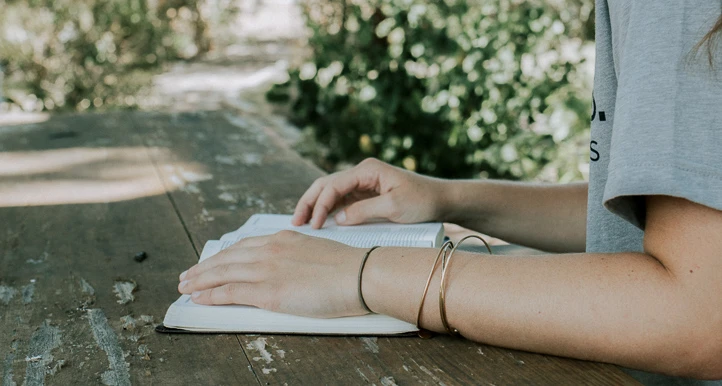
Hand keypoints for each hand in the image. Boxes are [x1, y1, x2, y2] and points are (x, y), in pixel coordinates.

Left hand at [178, 231, 367, 317]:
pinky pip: (231, 292)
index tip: (212, 261)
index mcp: (283, 238)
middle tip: (187, 274)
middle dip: (204, 267)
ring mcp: (268, 270)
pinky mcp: (269, 292)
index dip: (224, 255)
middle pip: (227, 258)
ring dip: (200, 280)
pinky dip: (211, 295)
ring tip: (185, 286)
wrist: (360, 274)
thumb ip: (297, 256)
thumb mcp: (317, 251)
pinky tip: (200, 297)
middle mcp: (270, 250)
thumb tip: (288, 269)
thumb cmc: (348, 267)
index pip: (244, 246)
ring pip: (223, 273)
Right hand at [293, 158, 446, 228]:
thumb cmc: (422, 201)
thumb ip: (364, 211)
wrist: (442, 200)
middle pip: (326, 185)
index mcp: (367, 170)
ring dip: (315, 206)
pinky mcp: (366, 195)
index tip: (314, 225)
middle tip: (296, 222)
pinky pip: (341, 201)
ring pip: (330, 192)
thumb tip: (338, 219)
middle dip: (309, 202)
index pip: (334, 185)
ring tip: (302, 223)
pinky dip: (328, 210)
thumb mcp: (394, 208)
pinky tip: (320, 222)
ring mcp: (363, 183)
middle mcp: (362, 173)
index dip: (320, 205)